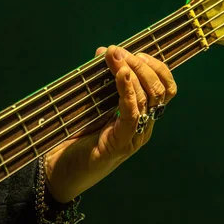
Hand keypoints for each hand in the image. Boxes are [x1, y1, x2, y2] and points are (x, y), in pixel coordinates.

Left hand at [43, 45, 176, 202]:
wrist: (58, 172)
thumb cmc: (75, 138)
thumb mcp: (92, 104)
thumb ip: (101, 81)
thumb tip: (105, 52)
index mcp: (142, 116)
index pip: (165, 88)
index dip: (155, 66)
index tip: (136, 51)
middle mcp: (144, 127)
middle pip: (159, 90)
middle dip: (141, 65)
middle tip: (119, 52)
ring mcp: (135, 137)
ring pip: (149, 100)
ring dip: (133, 72)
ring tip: (116, 57)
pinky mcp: (120, 144)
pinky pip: (132, 114)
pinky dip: (128, 92)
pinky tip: (121, 75)